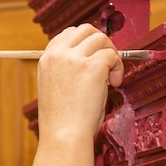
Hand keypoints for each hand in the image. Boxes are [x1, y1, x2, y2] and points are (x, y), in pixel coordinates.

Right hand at [36, 24, 123, 140]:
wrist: (64, 135)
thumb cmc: (62, 120)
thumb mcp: (56, 87)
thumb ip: (67, 69)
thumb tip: (93, 58)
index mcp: (46, 59)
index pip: (68, 34)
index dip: (85, 43)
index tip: (93, 57)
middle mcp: (58, 54)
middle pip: (86, 30)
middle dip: (101, 43)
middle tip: (107, 63)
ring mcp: (75, 59)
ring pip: (101, 39)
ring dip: (111, 55)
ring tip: (111, 77)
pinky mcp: (93, 66)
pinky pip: (113, 56)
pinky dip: (118, 68)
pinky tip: (115, 84)